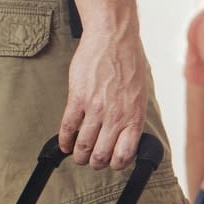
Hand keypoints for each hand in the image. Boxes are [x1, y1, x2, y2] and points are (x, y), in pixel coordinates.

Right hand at [62, 26, 149, 169]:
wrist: (114, 38)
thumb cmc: (129, 63)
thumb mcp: (139, 94)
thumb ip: (131, 116)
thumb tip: (124, 137)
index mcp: (133, 117)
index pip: (124, 155)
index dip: (116, 164)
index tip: (111, 163)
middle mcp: (115, 117)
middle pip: (101, 155)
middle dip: (95, 163)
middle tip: (91, 161)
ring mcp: (95, 108)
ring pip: (83, 145)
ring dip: (78, 155)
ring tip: (77, 155)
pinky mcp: (78, 98)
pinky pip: (68, 127)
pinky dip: (64, 140)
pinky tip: (64, 144)